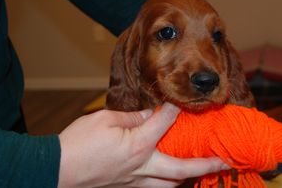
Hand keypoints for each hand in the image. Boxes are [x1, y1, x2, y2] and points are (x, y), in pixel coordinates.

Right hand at [58, 103, 228, 187]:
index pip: (165, 122)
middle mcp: (142, 167)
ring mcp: (135, 181)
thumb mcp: (105, 120)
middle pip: (182, 169)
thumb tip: (149, 114)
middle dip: (207, 164)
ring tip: (201, 170)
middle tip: (226, 161)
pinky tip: (169, 177)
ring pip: (170, 185)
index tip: (183, 101)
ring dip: (188, 177)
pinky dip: (167, 183)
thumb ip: (132, 117)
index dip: (175, 109)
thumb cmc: (79, 143)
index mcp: (139, 146)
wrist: (56, 169)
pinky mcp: (126, 186)